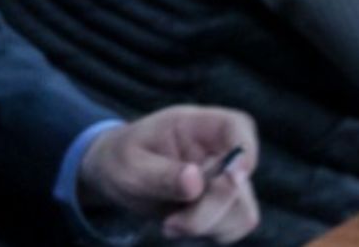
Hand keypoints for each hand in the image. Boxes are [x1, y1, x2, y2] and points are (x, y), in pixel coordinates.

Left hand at [78, 105, 259, 242]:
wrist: (113, 175)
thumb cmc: (120, 158)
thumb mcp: (129, 164)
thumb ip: (161, 173)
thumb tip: (195, 182)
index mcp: (195, 125)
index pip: (236, 125)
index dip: (244, 150)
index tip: (232, 175)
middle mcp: (215, 151)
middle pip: (240, 181)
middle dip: (210, 209)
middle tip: (171, 223)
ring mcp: (221, 179)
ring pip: (242, 211)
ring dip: (208, 226)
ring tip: (170, 225)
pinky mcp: (220, 206)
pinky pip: (232, 228)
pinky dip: (208, 233)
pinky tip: (178, 226)